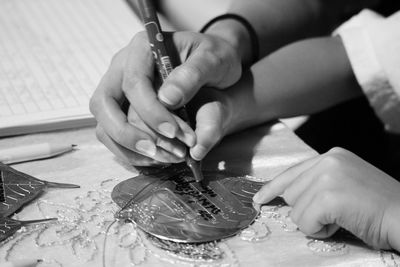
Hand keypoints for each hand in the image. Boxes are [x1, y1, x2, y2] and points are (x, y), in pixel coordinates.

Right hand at [89, 31, 240, 164]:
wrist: (214, 68)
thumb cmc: (214, 59)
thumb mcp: (213, 60)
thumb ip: (193, 74)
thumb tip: (167, 99)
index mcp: (142, 48)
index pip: (133, 83)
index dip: (151, 112)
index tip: (175, 132)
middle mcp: (123, 68)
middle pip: (104, 104)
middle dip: (129, 134)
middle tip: (160, 152)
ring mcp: (119, 90)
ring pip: (104, 124)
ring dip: (131, 148)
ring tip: (166, 158)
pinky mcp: (122, 110)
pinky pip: (113, 136)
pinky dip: (132, 153)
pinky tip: (159, 159)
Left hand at [253, 147, 399, 250]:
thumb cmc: (379, 208)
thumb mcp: (346, 183)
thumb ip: (319, 183)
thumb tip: (288, 196)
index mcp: (332, 155)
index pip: (292, 172)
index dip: (273, 188)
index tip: (259, 198)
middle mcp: (328, 160)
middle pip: (291, 194)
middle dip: (307, 210)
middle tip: (338, 213)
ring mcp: (327, 176)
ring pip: (296, 210)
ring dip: (316, 221)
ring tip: (343, 217)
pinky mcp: (329, 196)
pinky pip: (305, 222)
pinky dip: (320, 230)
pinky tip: (342, 223)